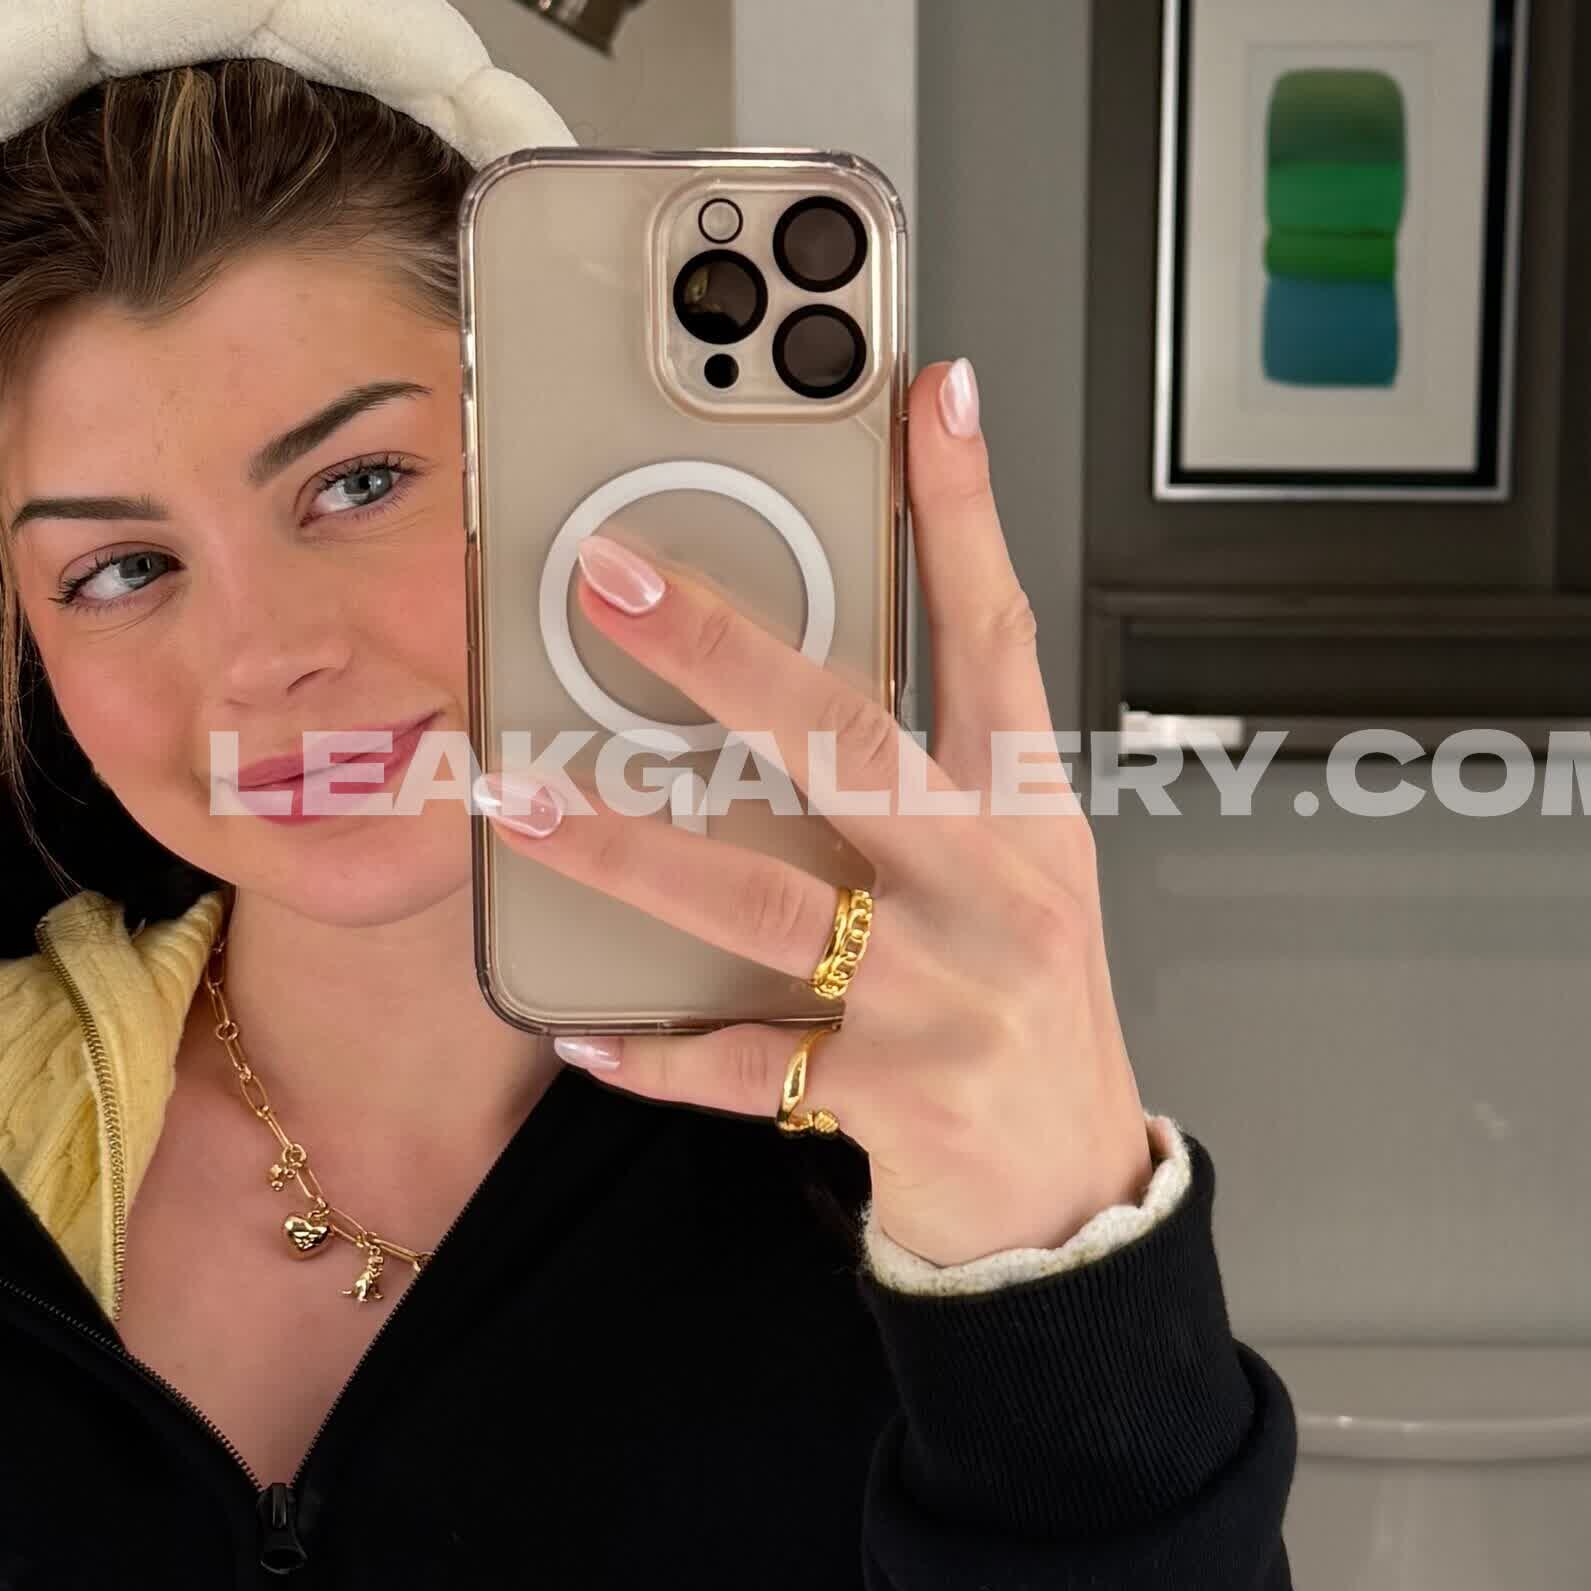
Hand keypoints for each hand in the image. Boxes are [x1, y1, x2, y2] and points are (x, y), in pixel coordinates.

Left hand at [469, 354, 1161, 1269]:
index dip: (962, 505)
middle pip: (848, 737)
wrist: (1073, 1200)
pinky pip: (746, 1064)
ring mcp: (944, 989)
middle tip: (606, 577)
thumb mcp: (1002, 867)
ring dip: (625, 843)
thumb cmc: (1013, 1007)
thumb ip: (912, 769)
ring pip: (762, 898)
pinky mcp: (895, 1092)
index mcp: (1022, 807)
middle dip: (718, 650)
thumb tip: (777, 653)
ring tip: (516, 794)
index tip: (927, 390)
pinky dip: (654, 1053)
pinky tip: (578, 1029)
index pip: (994, 628)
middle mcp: (990, 883)